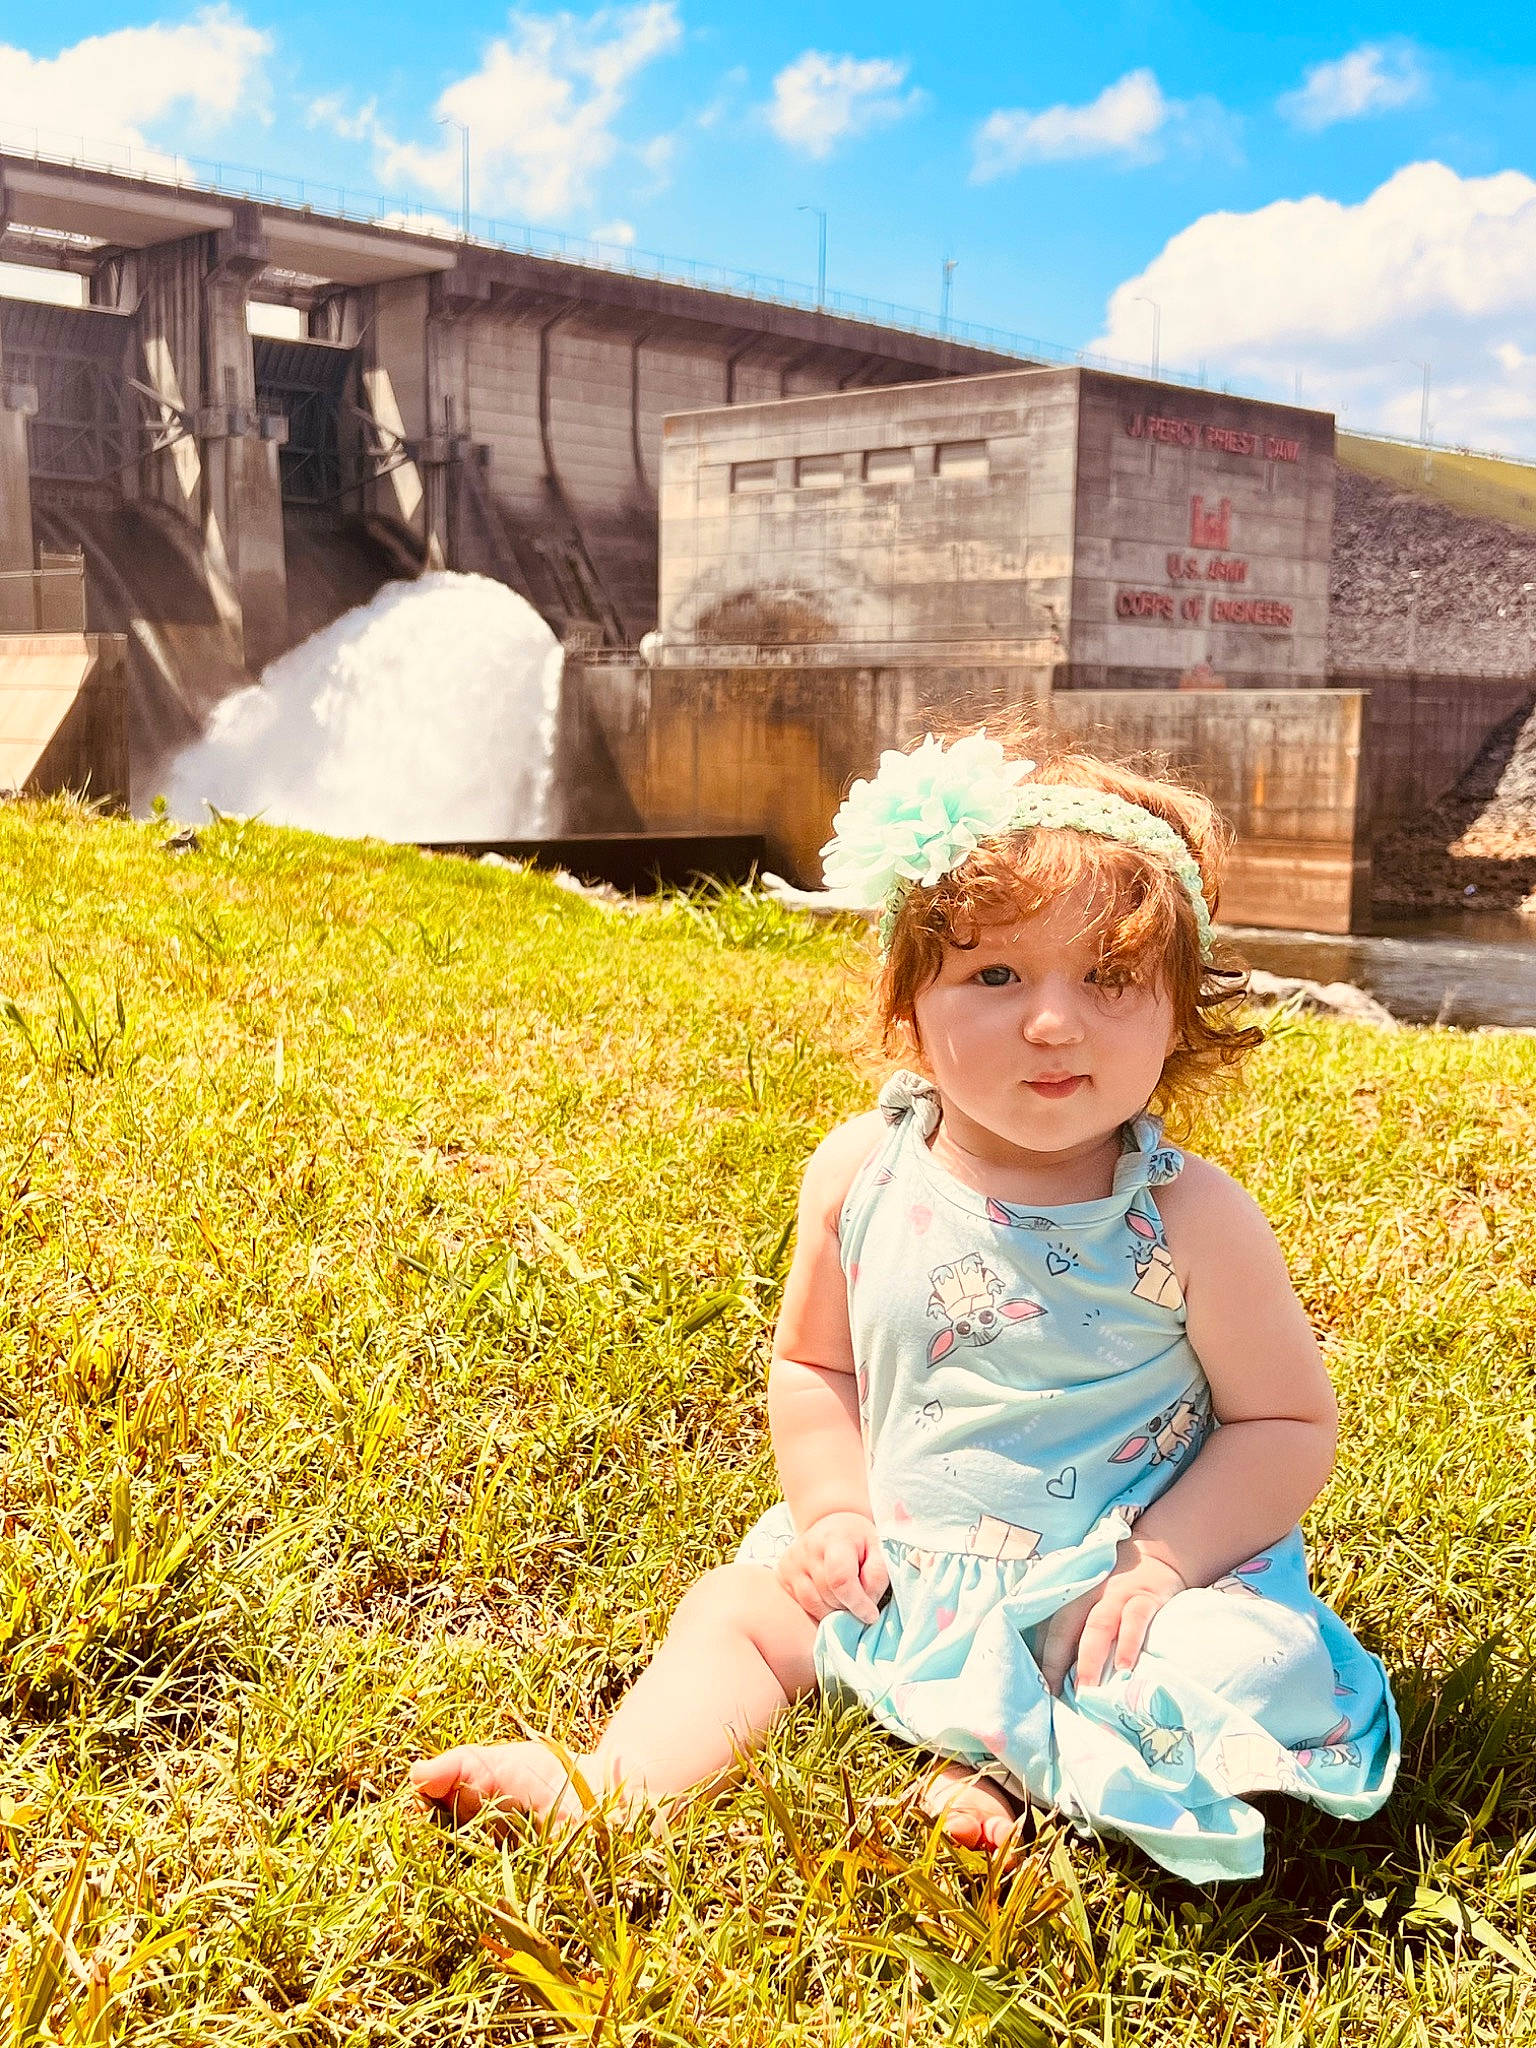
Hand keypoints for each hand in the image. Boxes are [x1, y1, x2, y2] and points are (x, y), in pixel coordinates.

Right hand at [775, 1511, 888, 1624]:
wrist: (830, 1525)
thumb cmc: (857, 1539)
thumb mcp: (877, 1548)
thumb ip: (877, 1574)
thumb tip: (868, 1602)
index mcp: (834, 1538)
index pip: (840, 1579)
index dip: (857, 1602)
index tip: (871, 1615)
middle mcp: (807, 1549)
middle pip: (828, 1595)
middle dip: (848, 1607)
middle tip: (860, 1602)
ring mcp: (791, 1562)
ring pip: (813, 1605)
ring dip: (833, 1612)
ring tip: (845, 1602)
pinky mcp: (782, 1574)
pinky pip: (802, 1606)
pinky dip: (819, 1610)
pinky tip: (829, 1601)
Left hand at [1037, 1541, 1185, 1695]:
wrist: (1160, 1554)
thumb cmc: (1119, 1587)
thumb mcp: (1095, 1597)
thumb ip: (1081, 1626)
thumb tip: (1064, 1673)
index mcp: (1074, 1596)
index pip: (1050, 1628)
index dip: (1042, 1658)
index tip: (1038, 1689)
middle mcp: (1090, 1594)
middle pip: (1066, 1626)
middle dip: (1056, 1661)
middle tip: (1053, 1694)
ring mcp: (1118, 1594)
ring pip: (1098, 1625)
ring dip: (1090, 1658)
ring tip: (1086, 1689)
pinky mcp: (1146, 1597)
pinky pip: (1135, 1620)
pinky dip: (1128, 1643)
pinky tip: (1124, 1666)